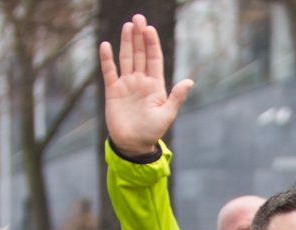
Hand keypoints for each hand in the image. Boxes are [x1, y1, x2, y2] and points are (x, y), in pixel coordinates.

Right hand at [99, 15, 193, 157]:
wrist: (133, 145)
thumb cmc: (152, 132)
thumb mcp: (167, 114)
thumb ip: (176, 96)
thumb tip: (189, 81)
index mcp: (155, 85)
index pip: (154, 58)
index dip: (152, 43)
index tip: (149, 28)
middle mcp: (141, 81)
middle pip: (140, 54)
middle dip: (139, 36)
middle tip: (138, 18)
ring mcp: (127, 84)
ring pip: (126, 58)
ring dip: (127, 42)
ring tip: (127, 26)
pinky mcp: (113, 91)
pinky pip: (109, 71)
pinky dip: (107, 59)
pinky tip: (106, 45)